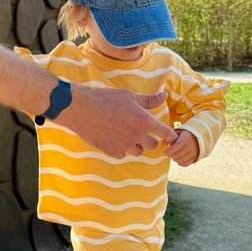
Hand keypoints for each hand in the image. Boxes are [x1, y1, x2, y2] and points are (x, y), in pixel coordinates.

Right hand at [60, 86, 176, 158]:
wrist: (82, 109)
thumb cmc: (106, 99)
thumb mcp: (129, 96)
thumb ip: (149, 100)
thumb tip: (164, 96)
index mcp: (144, 120)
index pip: (166, 133)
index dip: (169, 135)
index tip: (167, 135)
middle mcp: (137, 135)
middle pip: (153, 145)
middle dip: (149, 139)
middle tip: (139, 131)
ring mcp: (125, 145)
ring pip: (138, 151)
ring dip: (135, 145)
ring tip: (124, 133)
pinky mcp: (112, 151)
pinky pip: (123, 154)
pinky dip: (121, 148)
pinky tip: (114, 137)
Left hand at [165, 129, 199, 165]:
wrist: (198, 137)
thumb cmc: (184, 134)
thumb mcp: (177, 132)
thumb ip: (169, 136)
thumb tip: (163, 144)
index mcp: (186, 139)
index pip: (177, 146)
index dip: (169, 151)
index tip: (164, 152)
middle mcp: (190, 147)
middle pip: (177, 155)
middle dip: (170, 155)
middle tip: (168, 153)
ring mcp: (193, 153)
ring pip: (180, 160)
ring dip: (174, 159)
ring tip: (173, 155)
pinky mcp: (195, 158)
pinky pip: (185, 164)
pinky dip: (180, 163)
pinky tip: (178, 158)